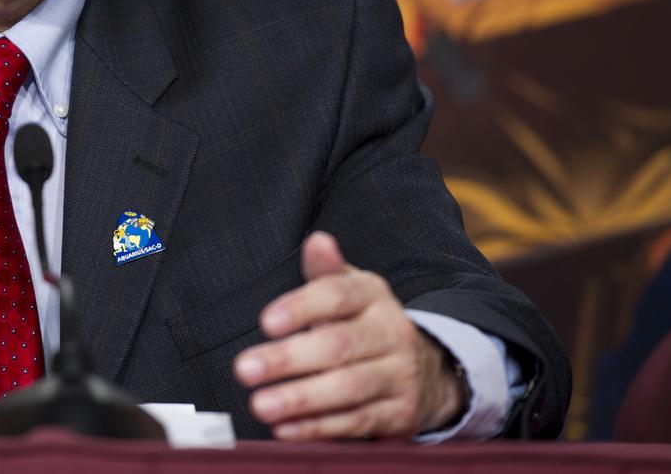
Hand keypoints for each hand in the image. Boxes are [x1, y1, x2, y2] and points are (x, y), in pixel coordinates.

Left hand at [232, 231, 466, 439]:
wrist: (425, 368)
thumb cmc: (365, 322)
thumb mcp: (350, 290)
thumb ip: (325, 271)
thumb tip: (317, 242)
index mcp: (372, 296)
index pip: (336, 296)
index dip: (300, 308)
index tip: (264, 322)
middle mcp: (391, 332)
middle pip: (338, 345)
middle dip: (288, 359)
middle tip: (244, 369)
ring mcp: (399, 375)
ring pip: (348, 388)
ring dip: (300, 399)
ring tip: (260, 404)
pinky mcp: (400, 414)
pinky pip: (357, 422)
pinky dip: (319, 427)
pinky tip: (286, 428)